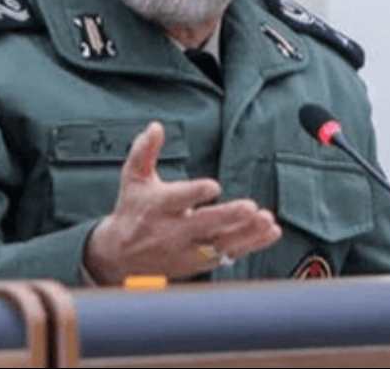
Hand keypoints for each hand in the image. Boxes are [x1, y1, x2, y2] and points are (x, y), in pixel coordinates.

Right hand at [83, 121, 281, 284]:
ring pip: (218, 245)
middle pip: (202, 225)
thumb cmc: (133, 207)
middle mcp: (171, 231)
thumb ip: (144, 151)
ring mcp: (185, 250)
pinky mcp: (197, 263)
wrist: (121, 253)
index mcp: (157, 206)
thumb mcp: (133, 177)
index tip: (213, 186)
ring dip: (245, 234)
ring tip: (266, 220)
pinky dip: (250, 246)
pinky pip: (227, 256)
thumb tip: (156, 126)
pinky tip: (269, 232)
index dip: (195, 193)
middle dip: (227, 217)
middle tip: (250, 207)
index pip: (177, 199)